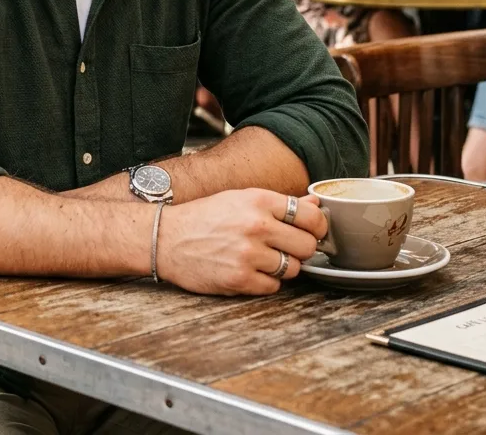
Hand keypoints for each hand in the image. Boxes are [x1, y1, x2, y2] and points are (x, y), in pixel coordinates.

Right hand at [156, 189, 325, 295]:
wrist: (167, 238)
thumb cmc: (205, 216)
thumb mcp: (240, 198)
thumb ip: (279, 203)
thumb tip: (316, 203)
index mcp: (258, 200)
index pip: (311, 216)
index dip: (318, 226)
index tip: (314, 230)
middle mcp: (256, 225)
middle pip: (307, 245)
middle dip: (300, 248)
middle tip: (287, 246)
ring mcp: (248, 254)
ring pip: (293, 268)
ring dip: (283, 265)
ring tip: (263, 257)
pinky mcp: (240, 279)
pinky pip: (273, 286)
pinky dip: (265, 281)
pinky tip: (249, 269)